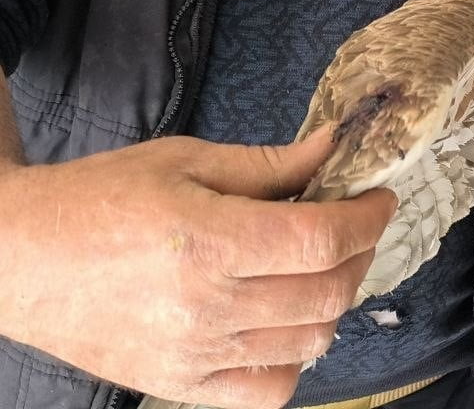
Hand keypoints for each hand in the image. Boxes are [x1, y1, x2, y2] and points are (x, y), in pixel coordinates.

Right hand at [0, 131, 395, 408]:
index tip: (378, 199)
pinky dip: (296, 357)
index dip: (367, 217)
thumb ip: (270, 164)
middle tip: (354, 227)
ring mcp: (194, 355)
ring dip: (335, 301)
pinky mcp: (179, 385)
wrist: (18, 257)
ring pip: (310, 341)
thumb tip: (335, 148)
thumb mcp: (185, 160)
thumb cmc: (98, 199)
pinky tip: (286, 321)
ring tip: (321, 268)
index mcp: (207, 241)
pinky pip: (268, 389)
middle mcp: (205, 307)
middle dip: (360, 254)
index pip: (322, 240)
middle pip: (327, 292)